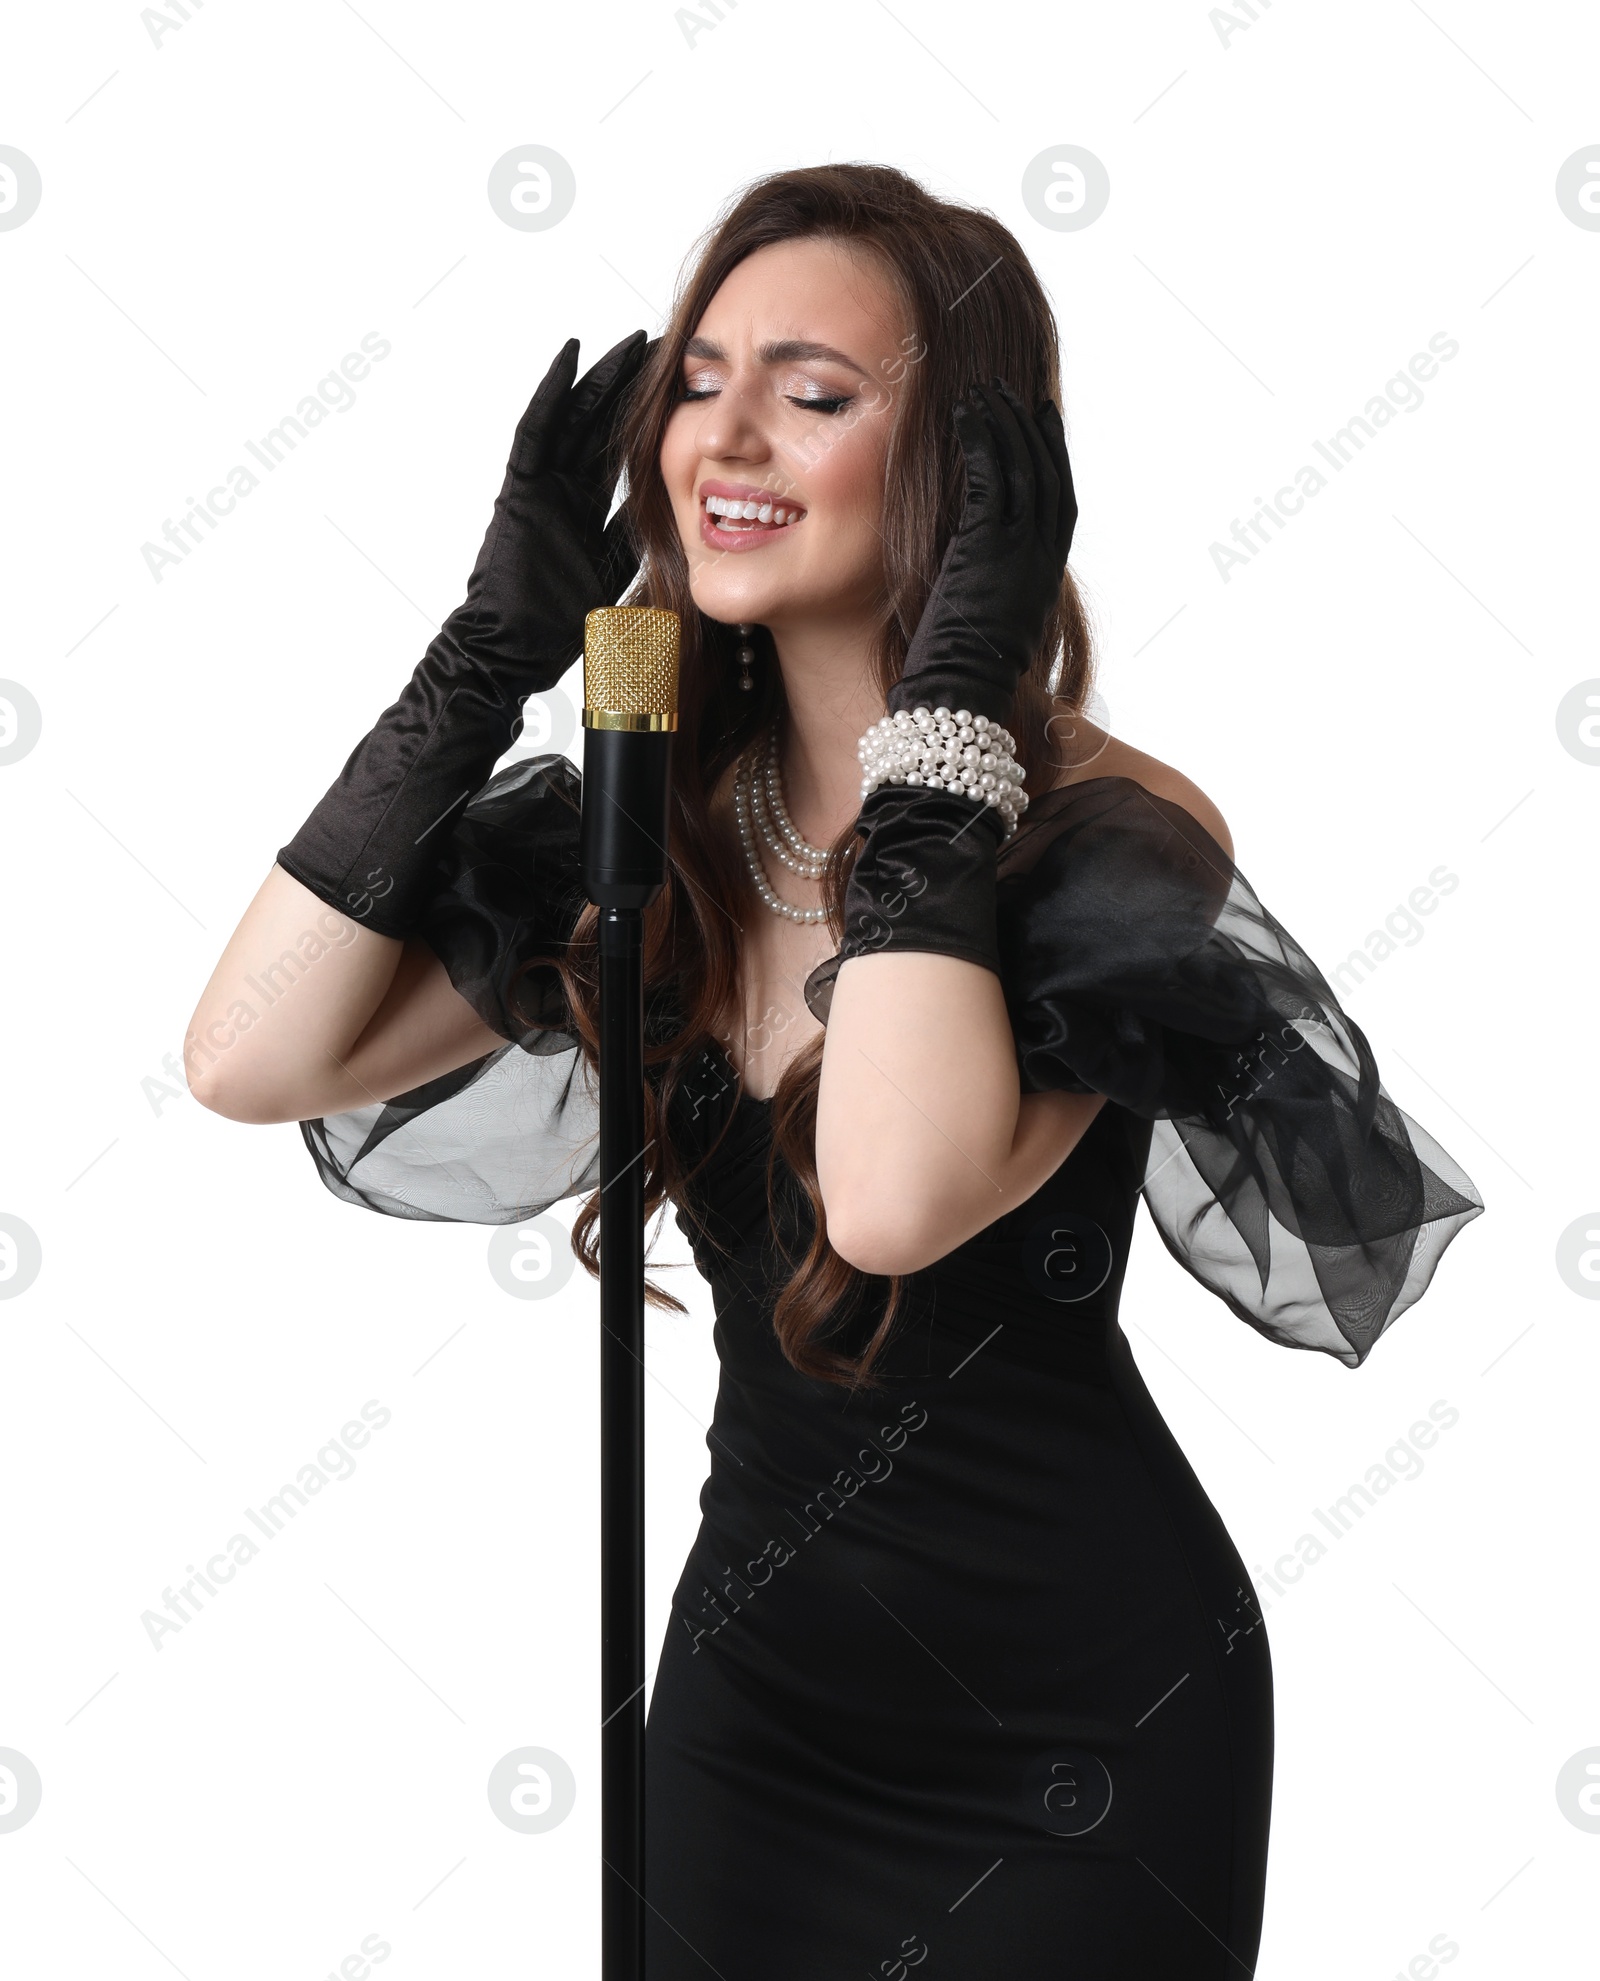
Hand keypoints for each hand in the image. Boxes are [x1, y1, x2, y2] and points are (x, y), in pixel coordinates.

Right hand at [447, 330, 653, 689]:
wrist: (511, 650)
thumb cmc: (556, 629)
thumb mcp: (616, 579)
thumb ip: (636, 548)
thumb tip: (680, 530)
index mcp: (585, 512)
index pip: (625, 456)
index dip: (653, 424)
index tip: (687, 394)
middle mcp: (563, 491)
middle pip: (602, 426)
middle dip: (632, 388)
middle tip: (669, 350)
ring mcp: (540, 486)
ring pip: (575, 417)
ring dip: (602, 377)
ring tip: (632, 341)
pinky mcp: (520, 487)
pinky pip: (536, 429)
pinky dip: (553, 391)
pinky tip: (572, 355)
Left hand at [889, 379, 1075, 726]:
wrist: (958, 694)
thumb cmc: (962, 673)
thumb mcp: (992, 624)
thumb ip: (994, 586)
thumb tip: (975, 571)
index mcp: (1045, 575)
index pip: (1060, 501)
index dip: (1053, 456)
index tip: (1042, 422)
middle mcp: (1041, 557)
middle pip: (1047, 474)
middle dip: (1030, 429)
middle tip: (1012, 393)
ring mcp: (1019, 549)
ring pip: (1021, 467)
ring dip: (1003, 423)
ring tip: (984, 392)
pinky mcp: (988, 546)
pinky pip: (990, 476)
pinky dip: (981, 439)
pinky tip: (966, 415)